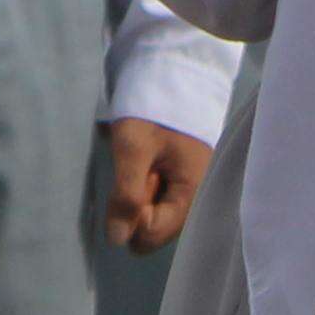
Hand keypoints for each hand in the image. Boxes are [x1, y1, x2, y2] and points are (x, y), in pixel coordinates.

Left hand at [102, 120, 210, 251]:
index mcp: (193, 194)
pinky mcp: (181, 176)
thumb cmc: (152, 109)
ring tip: (143, 158)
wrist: (170, 72)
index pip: (152, 233)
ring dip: (139, 190)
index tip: (134, 176)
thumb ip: (127, 196)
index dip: (131, 212)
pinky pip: (158, 195)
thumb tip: (118, 241)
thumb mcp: (133, 149)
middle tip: (139, 165)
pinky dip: (145, 181)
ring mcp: (189, 187)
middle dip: (137, 202)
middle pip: (154, 226)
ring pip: (154, 211)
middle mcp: (196, 197)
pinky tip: (146, 159)